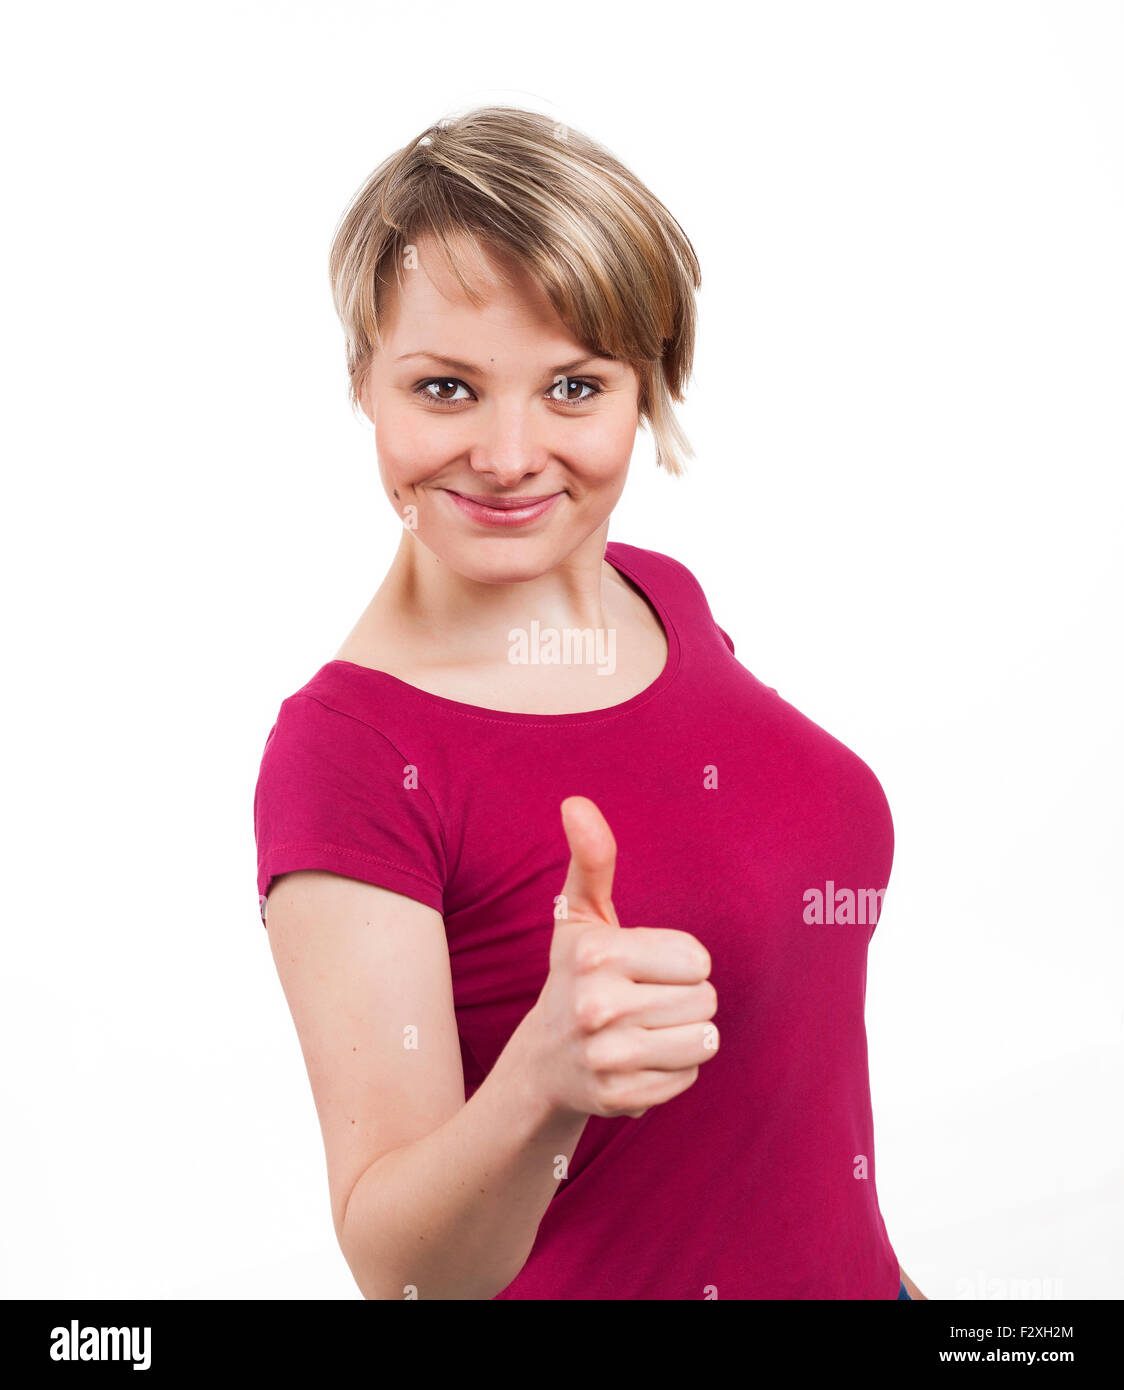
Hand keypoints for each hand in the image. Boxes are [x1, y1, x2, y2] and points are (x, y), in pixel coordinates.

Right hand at [524, 795, 718, 1119]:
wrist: (542, 1062)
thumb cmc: (575, 974)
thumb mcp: (580, 916)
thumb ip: (590, 859)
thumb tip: (575, 802)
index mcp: (595, 955)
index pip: (699, 961)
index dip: (682, 963)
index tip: (647, 967)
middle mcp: (596, 1007)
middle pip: (705, 1001)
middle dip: (686, 999)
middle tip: (645, 1000)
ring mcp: (606, 1057)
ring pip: (702, 1040)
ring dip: (686, 1035)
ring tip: (648, 1028)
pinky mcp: (619, 1098)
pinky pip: (687, 1077)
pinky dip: (674, 1070)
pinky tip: (641, 1059)